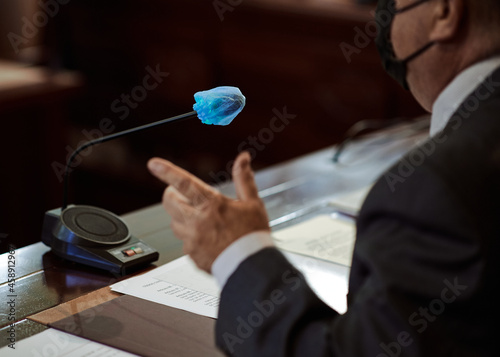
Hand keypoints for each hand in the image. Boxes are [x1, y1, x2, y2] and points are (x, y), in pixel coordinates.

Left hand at [147, 151, 269, 272]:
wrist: (251, 267)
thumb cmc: (253, 235)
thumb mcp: (252, 203)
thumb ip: (244, 179)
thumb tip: (243, 159)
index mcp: (211, 205)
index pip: (184, 183)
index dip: (167, 172)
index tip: (153, 164)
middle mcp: (197, 221)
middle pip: (169, 202)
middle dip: (172, 194)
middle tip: (183, 195)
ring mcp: (192, 239)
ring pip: (173, 222)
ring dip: (181, 216)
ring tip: (200, 219)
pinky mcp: (191, 255)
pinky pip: (183, 241)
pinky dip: (191, 237)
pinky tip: (207, 238)